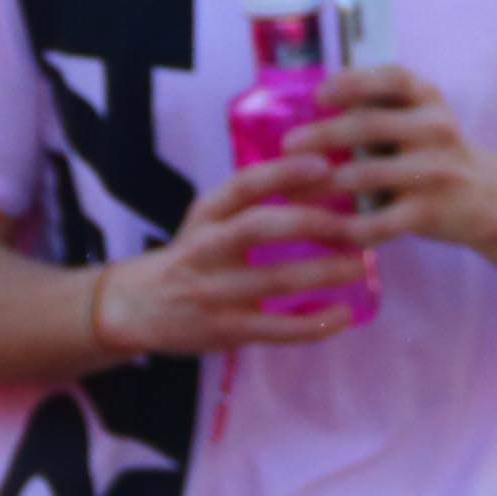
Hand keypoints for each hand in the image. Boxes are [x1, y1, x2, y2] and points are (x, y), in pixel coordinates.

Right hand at [94, 157, 367, 356]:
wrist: (135, 308)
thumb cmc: (193, 255)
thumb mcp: (211, 220)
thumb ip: (256, 202)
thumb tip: (328, 175)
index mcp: (206, 214)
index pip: (244, 185)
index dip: (284, 173)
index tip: (326, 165)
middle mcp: (205, 248)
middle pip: (258, 226)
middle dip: (312, 222)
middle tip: (355, 224)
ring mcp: (213, 291)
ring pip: (275, 279)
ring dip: (324, 272)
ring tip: (360, 265)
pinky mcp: (224, 330)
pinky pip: (277, 329)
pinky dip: (315, 324)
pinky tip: (344, 315)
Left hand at [286, 64, 496, 254]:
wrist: (490, 200)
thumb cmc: (435, 155)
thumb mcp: (422, 117)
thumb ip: (380, 107)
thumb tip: (311, 103)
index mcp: (431, 100)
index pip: (394, 78)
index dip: (354, 82)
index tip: (319, 95)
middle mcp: (437, 130)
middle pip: (370, 125)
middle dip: (323, 134)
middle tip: (288, 145)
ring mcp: (436, 172)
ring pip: (366, 174)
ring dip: (321, 183)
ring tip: (290, 190)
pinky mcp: (431, 212)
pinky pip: (378, 221)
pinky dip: (346, 227)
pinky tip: (325, 228)